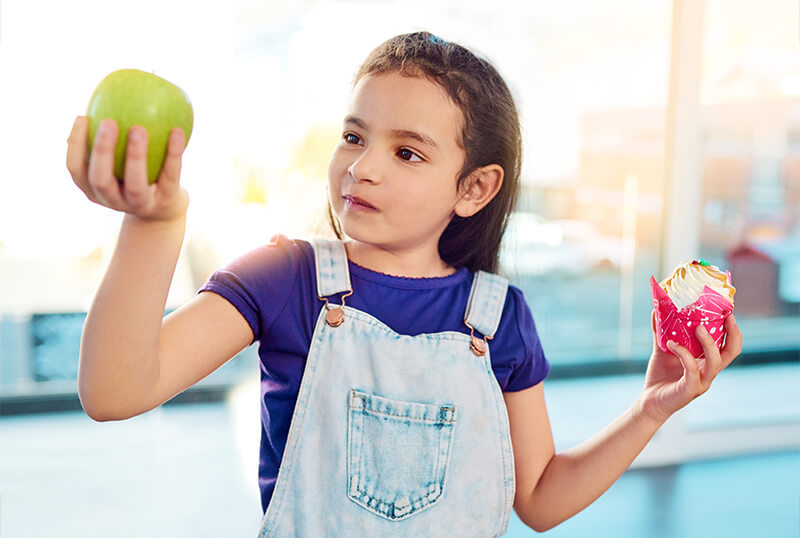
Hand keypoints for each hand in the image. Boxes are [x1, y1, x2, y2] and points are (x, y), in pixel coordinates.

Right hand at [66, 116, 189, 222]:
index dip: (75, 144)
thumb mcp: (116, 161)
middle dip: (101, 151)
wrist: (164, 209)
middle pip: (101, 179)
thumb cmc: (134, 174)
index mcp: (94, 189)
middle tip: (108, 122)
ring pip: (135, 183)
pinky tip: (177, 131)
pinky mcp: (166, 201)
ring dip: (135, 155)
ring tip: (138, 128)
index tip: (82, 116)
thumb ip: (108, 137)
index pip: (76, 169)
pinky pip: (169, 174)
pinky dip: (173, 153)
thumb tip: (103, 94)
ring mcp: (140, 204)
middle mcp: (113, 200)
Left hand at [637, 310, 742, 424]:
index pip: (729, 346)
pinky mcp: (690, 390)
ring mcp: (702, 382)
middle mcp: (709, 372)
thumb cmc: (660, 375)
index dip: (733, 330)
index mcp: (707, 362)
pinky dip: (683, 353)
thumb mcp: (663, 349)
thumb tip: (657, 309)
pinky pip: (691, 369)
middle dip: (733, 334)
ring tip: (698, 327)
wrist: (649, 400)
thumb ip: (661, 331)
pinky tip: (671, 344)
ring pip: (715, 362)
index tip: (728, 311)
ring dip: (709, 343)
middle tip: (726, 317)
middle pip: (731, 353)